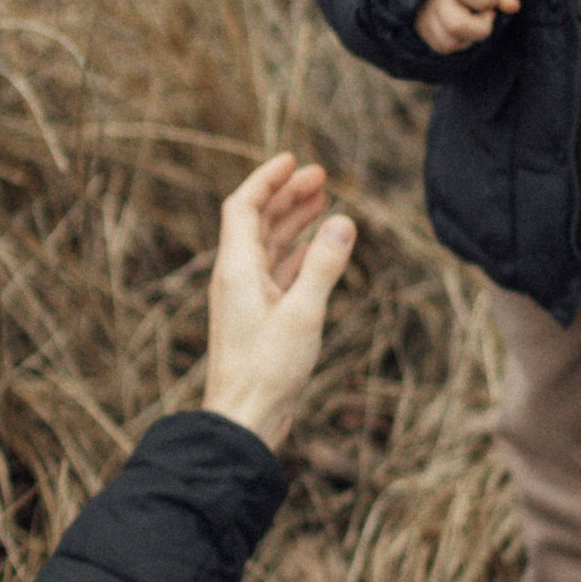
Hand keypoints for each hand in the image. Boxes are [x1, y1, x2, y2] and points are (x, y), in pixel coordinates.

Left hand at [200, 155, 357, 451]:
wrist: (244, 420)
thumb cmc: (267, 371)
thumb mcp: (303, 314)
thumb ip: (324, 266)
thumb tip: (343, 221)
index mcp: (237, 270)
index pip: (243, 207)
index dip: (266, 179)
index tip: (294, 160)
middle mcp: (237, 278)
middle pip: (257, 222)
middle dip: (287, 196)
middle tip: (321, 176)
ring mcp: (247, 299)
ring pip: (269, 247)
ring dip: (293, 221)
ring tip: (323, 202)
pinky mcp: (259, 318)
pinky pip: (277, 272)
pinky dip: (298, 254)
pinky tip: (318, 248)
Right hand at [415, 0, 518, 55]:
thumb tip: (512, 6)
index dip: (485, 0)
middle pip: (457, 25)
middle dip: (481, 27)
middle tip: (487, 15)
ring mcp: (424, 12)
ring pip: (450, 42)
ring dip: (470, 37)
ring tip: (474, 21)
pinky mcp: (421, 27)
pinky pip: (443, 47)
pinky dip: (459, 42)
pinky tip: (464, 28)